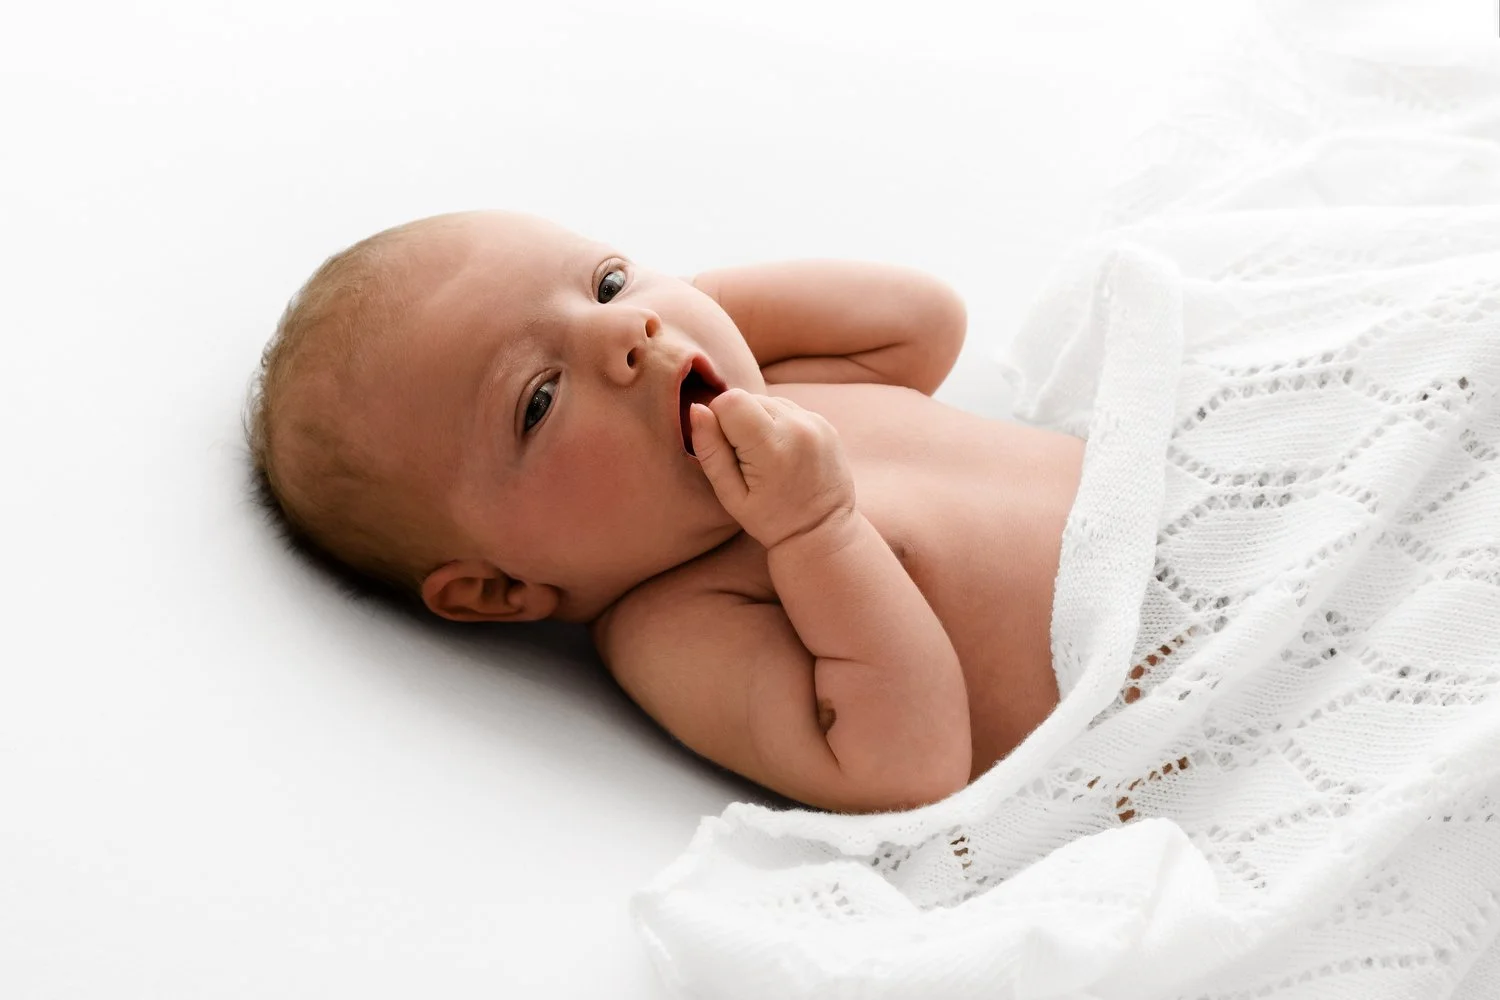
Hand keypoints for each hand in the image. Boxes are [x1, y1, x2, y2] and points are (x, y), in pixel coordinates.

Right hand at [689, 388, 855, 550]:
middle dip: (738, 422)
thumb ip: (710, 451)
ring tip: (766, 458)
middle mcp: (799, 427)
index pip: (730, 401)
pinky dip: (778, 424)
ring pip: (767, 400)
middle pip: (748, 397)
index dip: (718, 420)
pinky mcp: (824, 423)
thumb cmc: (771, 520)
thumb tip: (696, 409)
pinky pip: (787, 408)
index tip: (728, 450)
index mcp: (773, 447)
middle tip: (747, 459)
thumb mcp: (731, 495)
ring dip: (758, 421)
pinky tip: (783, 453)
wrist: (823, 531)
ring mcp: (815, 422)